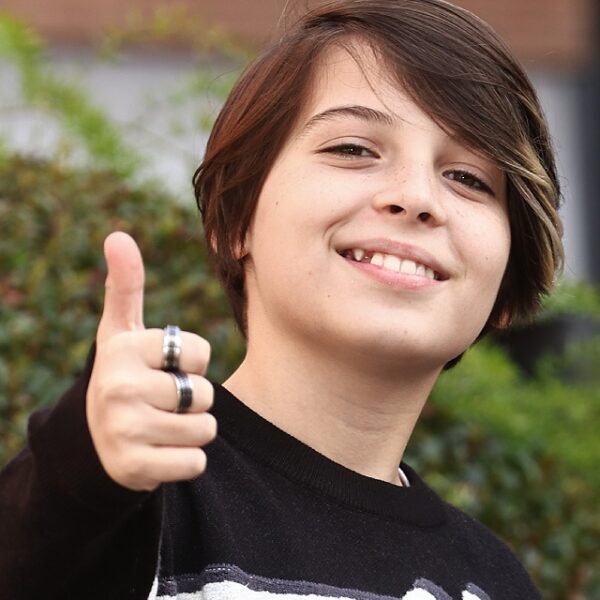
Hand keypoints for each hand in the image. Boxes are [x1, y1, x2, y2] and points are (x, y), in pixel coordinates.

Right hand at [86, 232, 215, 490]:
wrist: (93, 438)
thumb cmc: (123, 374)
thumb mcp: (120, 331)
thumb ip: (125, 286)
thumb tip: (118, 236)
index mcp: (124, 349)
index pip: (201, 353)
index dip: (192, 364)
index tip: (163, 368)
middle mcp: (120, 388)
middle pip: (205, 394)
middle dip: (193, 400)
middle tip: (161, 402)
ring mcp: (125, 430)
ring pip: (205, 429)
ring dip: (192, 431)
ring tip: (161, 426)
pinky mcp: (135, 468)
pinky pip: (196, 463)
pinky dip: (187, 461)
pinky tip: (160, 452)